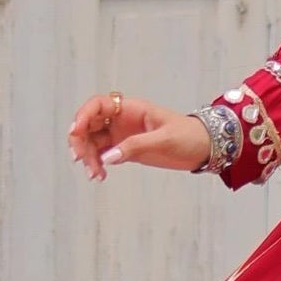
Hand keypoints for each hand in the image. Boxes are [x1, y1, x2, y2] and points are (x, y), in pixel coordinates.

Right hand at [67, 92, 210, 179]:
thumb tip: (107, 157)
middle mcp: (122, 119)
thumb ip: (135, 146)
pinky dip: (97, 164)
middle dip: (81, 141)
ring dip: (88, 157)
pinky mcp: (124, 149)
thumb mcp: (164, 140)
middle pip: (89, 124)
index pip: (98, 105)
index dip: (83, 115)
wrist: (204, 148)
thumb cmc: (188, 136)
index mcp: (132, 108)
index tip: (76, 132)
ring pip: (92, 141)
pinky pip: (102, 154)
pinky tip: (100, 176)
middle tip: (83, 160)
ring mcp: (121, 134)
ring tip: (95, 175)